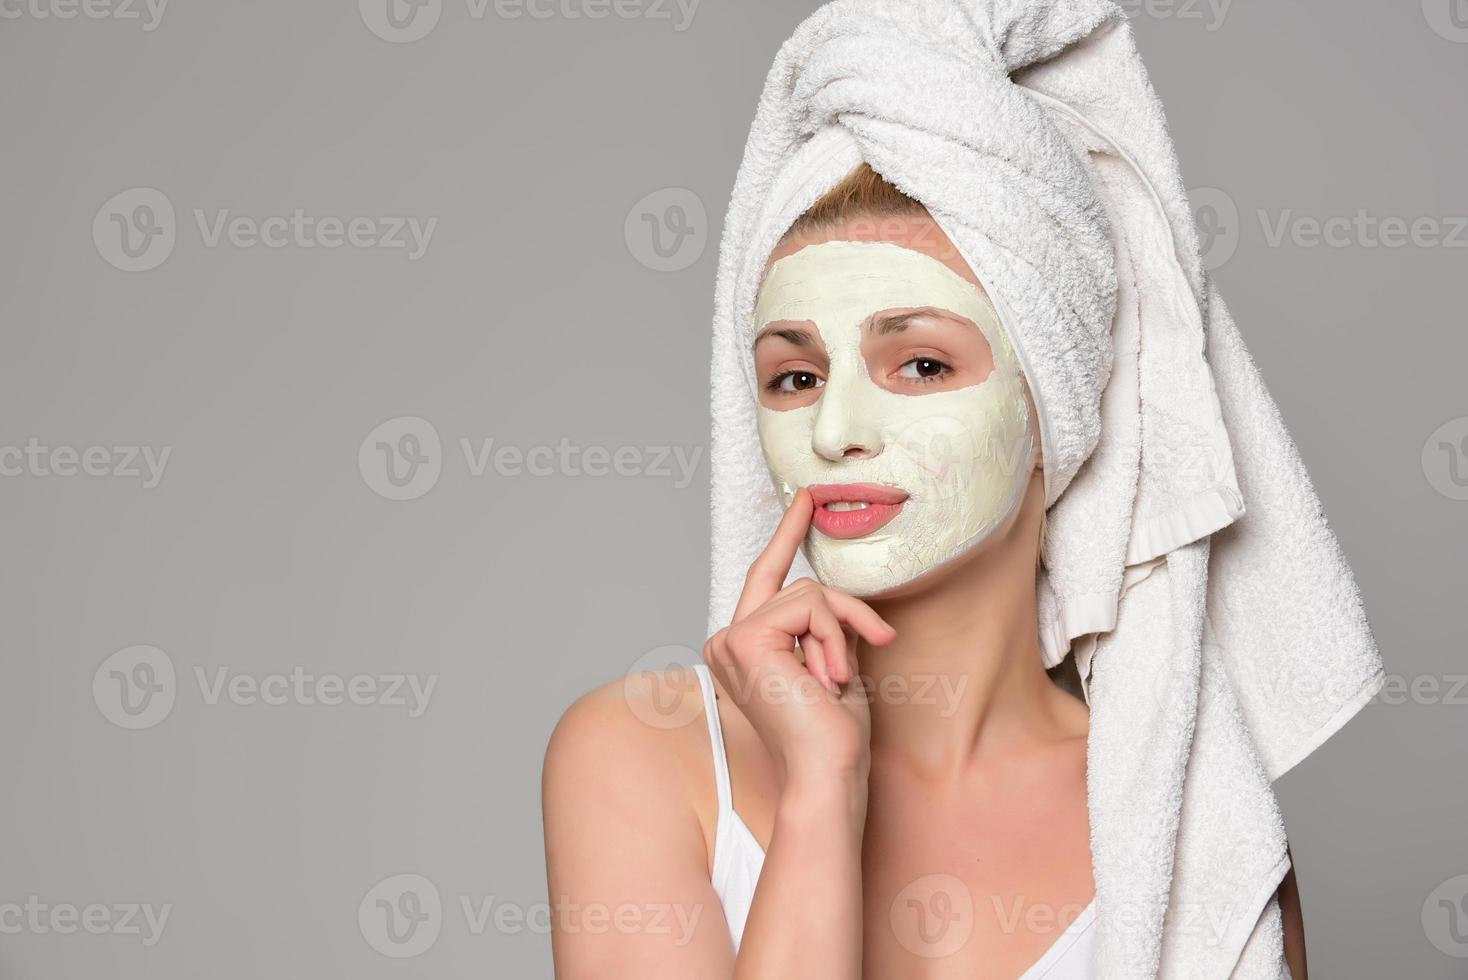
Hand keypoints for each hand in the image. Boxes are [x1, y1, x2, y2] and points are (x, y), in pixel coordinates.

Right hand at [702, 488, 896, 789]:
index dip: (787, 536)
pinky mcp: (745, 639)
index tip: (807, 498)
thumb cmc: (834, 736)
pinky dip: (834, 638)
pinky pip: (810, 606)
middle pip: (799, 585)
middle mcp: (728, 642)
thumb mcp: (837, 664)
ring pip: (809, 593)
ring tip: (838, 681)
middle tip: (880, 638)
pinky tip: (829, 678)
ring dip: (842, 633)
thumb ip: (828, 626)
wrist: (828, 774)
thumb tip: (838, 593)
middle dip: (844, 611)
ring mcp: (731, 639)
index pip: (767, 578)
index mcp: (744, 649)